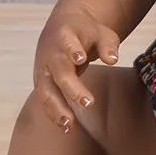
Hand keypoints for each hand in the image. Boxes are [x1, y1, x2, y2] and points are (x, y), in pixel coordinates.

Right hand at [33, 9, 120, 130]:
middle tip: (88, 103)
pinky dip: (54, 114)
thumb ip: (108, 45)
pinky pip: (46, 100)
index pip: (67, 42)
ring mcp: (43, 69)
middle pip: (59, 71)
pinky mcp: (42, 82)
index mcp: (65, 35)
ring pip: (46, 90)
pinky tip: (67, 128)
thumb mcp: (102, 33)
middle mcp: (51, 53)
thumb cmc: (85, 32)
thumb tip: (112, 60)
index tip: (81, 59)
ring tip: (69, 125)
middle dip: (71, 88)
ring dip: (56, 108)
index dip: (72, 49)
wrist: (61, 26)